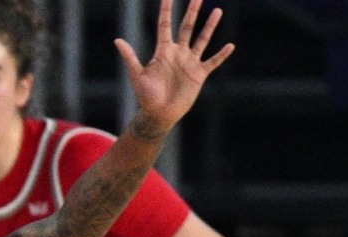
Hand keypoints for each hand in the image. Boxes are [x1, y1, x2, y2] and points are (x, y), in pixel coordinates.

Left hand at [117, 0, 233, 133]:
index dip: (166, 11)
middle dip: (192, 12)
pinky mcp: (199, 74)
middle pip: (186, 27)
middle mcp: (178, 53)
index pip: (165, 26)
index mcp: (163, 51)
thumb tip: (117, 40)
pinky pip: (212, 62)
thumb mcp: (137, 75)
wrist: (159, 114)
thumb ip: (130, 57)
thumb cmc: (146, 96)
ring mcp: (189, 62)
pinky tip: (230, 45)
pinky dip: (221, 55)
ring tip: (217, 11)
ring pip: (202, 40)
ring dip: (210, 26)